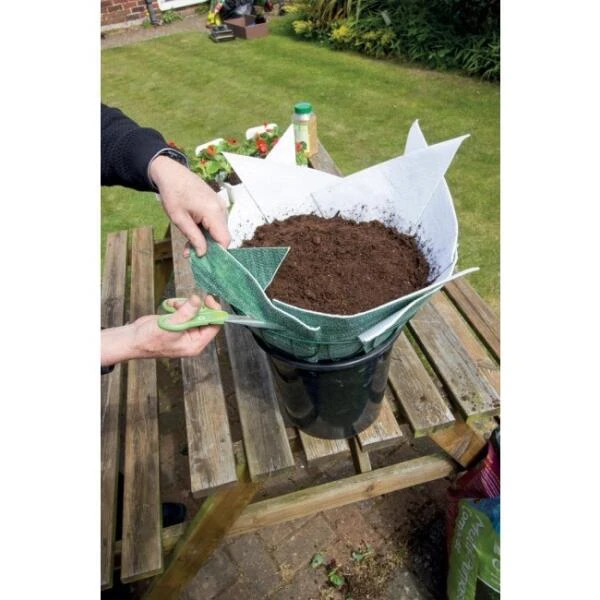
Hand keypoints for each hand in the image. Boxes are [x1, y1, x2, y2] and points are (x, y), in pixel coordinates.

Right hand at [101, 295, 221, 365]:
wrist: (132, 339)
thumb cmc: (150, 339)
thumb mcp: (172, 325)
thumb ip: (187, 313)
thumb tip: (198, 300)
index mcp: (195, 344)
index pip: (214, 326)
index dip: (213, 312)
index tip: (208, 299)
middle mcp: (192, 338)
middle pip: (204, 317)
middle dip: (194, 307)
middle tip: (184, 302)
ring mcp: (184, 330)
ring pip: (193, 311)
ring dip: (184, 305)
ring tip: (173, 306)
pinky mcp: (177, 323)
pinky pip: (184, 310)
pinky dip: (177, 305)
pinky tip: (168, 306)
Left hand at [149, 155, 230, 256]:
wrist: (171, 173)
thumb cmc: (173, 194)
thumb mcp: (179, 219)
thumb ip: (193, 237)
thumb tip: (203, 254)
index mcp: (213, 212)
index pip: (224, 239)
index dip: (217, 252)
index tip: (204, 260)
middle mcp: (221, 209)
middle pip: (222, 236)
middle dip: (208, 247)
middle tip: (189, 253)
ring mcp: (220, 206)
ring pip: (218, 230)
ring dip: (205, 239)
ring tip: (187, 244)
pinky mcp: (216, 205)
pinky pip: (215, 223)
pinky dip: (206, 230)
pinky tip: (193, 232)